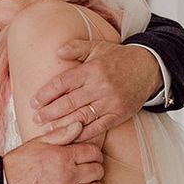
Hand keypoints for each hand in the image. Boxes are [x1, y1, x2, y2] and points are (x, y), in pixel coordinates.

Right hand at [2, 124, 103, 183]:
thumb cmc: (18, 165)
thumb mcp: (37, 143)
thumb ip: (60, 135)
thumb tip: (79, 125)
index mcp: (62, 157)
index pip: (93, 152)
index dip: (94, 152)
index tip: (90, 155)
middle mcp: (68, 176)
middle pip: (97, 170)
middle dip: (95, 167)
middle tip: (89, 167)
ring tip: (86, 182)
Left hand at [31, 41, 162, 139]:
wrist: (149, 67)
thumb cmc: (118, 57)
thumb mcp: (97, 46)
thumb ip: (76, 48)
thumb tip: (57, 52)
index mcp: (91, 70)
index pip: (63, 83)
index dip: (46, 93)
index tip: (34, 102)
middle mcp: (99, 86)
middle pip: (69, 102)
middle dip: (49, 112)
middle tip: (36, 119)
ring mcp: (110, 102)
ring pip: (81, 116)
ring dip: (62, 125)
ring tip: (48, 131)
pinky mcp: (119, 114)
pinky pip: (99, 127)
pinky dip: (84, 134)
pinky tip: (71, 137)